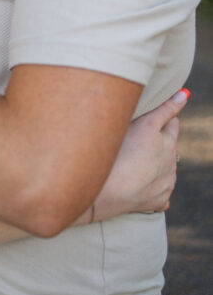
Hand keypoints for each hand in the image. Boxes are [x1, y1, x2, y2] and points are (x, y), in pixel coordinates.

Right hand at [92, 89, 188, 220]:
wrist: (108, 190)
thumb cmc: (123, 152)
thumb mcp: (145, 124)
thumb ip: (166, 109)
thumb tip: (185, 93)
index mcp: (169, 144)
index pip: (171, 123)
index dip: (159, 118)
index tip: (146, 118)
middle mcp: (171, 165)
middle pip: (168, 146)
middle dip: (158, 141)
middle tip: (136, 138)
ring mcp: (165, 185)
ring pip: (165, 169)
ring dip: (154, 164)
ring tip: (132, 161)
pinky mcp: (157, 201)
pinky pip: (159, 192)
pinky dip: (151, 186)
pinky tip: (139, 183)